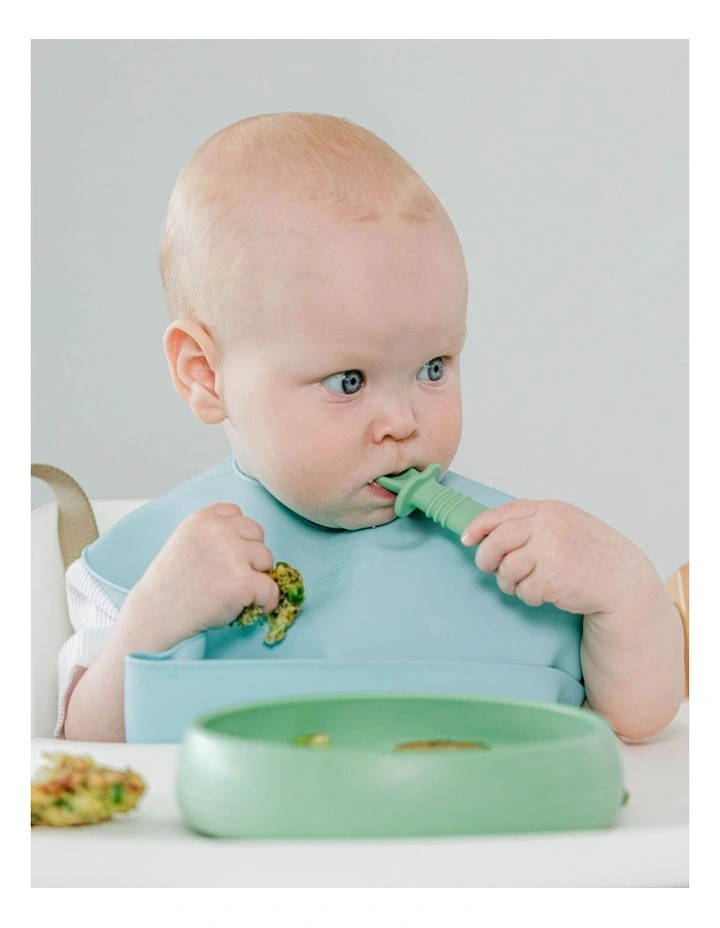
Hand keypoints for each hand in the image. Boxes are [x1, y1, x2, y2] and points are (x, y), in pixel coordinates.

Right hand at [125, 503, 279, 646]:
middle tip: (233, 575)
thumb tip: (249, 541)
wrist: (158, 615)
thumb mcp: (186, 541)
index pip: (237, 513)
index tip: (228, 555)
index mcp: (203, 519)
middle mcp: (219, 531)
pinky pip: (271, 590)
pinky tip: (254, 608)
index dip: (237, 535)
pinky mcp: (243, 582)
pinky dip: (266, 602)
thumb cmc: (171, 584)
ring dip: (257, 576)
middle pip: (257, 534)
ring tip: (236, 591)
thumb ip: (213, 533)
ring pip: (267, 559)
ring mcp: (232, 555)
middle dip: (250, 553)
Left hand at [461, 499, 654, 616]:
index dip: (479, 527)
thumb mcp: (564, 523)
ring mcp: (550, 554)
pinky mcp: (552, 580)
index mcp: (549, 511)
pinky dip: (529, 596)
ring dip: (510, 582)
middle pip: (496, 543)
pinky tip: (545, 593)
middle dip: (486, 559)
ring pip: (506, 570)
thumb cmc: (591, 551)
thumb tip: (487, 531)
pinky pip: (523, 591)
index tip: (467, 539)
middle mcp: (548, 528)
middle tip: (490, 568)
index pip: (502, 515)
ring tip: (527, 582)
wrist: (622, 578)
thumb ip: (531, 522)